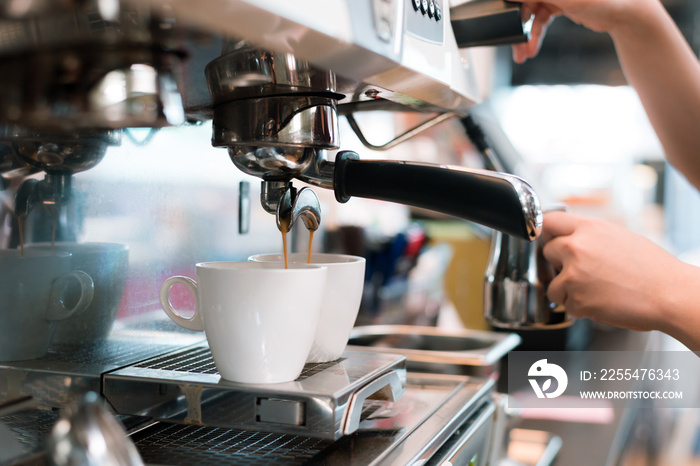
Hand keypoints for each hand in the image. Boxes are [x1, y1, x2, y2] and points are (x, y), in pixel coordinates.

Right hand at [510, 0, 642, 62]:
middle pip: (526, 2)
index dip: (512, 4)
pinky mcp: (561, 3)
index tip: (501, 16)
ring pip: (532, 14)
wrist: (627, 14)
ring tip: (523, 54)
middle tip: (512, 44)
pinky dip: (536, 35)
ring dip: (526, 36)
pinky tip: (532, 49)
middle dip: (518, 25)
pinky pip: (541, 20)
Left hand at [541, 211, 687, 332]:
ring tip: (594, 290)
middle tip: (581, 271)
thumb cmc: (651, 268)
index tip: (548, 239)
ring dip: (567, 290)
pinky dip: (579, 307)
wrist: (668, 294)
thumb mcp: (618, 236)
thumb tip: (570, 237)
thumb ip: (589, 235)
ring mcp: (573, 274)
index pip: (549, 221)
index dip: (547, 232)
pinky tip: (600, 302)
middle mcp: (576, 248)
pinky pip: (566, 304)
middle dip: (559, 262)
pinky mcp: (576, 299)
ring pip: (552, 284)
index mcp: (588, 228)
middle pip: (547, 251)